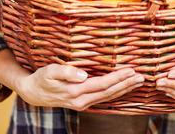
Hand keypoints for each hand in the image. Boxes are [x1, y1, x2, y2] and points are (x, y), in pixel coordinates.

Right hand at [15, 64, 143, 110]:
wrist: (33, 93)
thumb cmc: (42, 78)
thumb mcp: (50, 71)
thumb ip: (66, 72)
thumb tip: (83, 74)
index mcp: (75, 92)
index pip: (102, 84)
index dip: (118, 78)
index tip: (131, 71)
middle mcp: (82, 100)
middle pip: (109, 92)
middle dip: (126, 84)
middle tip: (141, 77)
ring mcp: (83, 103)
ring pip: (108, 96)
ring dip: (124, 89)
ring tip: (137, 82)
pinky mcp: (83, 102)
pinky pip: (103, 98)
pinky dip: (115, 93)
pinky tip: (123, 89)